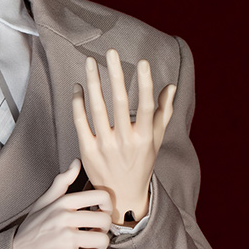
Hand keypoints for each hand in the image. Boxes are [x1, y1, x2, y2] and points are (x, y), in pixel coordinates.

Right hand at [12, 159, 111, 248]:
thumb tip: (77, 162)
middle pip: (105, 220)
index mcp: (62, 202)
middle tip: (93, 236)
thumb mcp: (43, 203)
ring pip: (103, 241)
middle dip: (103, 231)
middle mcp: (65, 217)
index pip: (100, 196)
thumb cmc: (30, 230)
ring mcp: (67, 237)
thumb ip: (61, 183)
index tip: (101, 214)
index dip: (108, 206)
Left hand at [72, 49, 175, 224]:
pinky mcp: (87, 150)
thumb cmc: (140, 163)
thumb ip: (163, 113)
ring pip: (97, 109)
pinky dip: (78, 103)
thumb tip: (170, 87)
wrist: (121, 195)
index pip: (146, 106)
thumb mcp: (155, 141)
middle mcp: (125, 141)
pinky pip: (81, 122)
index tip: (142, 63)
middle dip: (115, 75)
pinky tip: (78, 87)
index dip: (145, 84)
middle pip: (119, 103)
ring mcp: (104, 146)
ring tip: (91, 63)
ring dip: (93, 83)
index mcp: (144, 137)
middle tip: (111, 52)